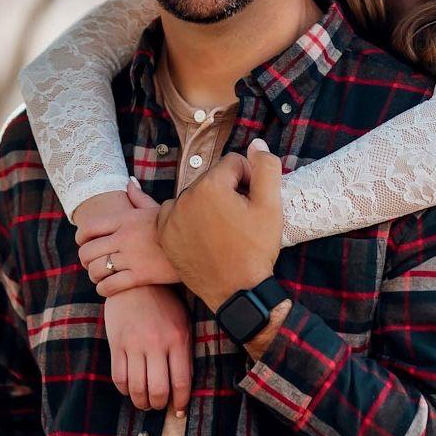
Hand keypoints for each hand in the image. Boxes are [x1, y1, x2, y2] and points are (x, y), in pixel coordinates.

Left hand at [77, 180, 179, 296]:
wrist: (199, 242)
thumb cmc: (176, 224)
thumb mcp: (156, 207)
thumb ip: (138, 197)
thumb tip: (129, 182)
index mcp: (125, 219)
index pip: (89, 227)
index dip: (80, 237)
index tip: (82, 243)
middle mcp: (124, 238)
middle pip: (88, 251)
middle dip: (85, 259)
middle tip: (90, 263)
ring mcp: (131, 258)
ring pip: (97, 270)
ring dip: (94, 275)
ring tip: (100, 276)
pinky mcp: (140, 276)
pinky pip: (110, 286)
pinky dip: (103, 289)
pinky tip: (107, 287)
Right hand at [103, 285, 192, 412]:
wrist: (134, 283)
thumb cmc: (163, 304)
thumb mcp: (182, 324)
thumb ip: (184, 353)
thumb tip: (184, 385)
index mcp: (177, 339)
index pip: (181, 381)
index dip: (181, 402)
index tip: (179, 410)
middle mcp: (156, 344)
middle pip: (158, 390)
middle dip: (159, 405)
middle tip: (159, 406)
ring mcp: (134, 345)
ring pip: (136, 388)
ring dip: (141, 402)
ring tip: (144, 402)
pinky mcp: (117, 344)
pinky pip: (119, 377)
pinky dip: (124, 390)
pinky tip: (129, 389)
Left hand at [158, 138, 284, 310]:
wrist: (236, 292)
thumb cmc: (255, 249)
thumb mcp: (270, 207)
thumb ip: (265, 169)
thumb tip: (256, 143)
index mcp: (211, 185)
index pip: (234, 164)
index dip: (250, 180)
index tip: (254, 203)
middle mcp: (185, 196)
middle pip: (213, 180)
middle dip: (228, 192)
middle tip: (241, 220)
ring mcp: (171, 217)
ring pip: (196, 196)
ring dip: (209, 205)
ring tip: (224, 230)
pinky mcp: (165, 235)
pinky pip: (178, 214)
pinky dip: (190, 219)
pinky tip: (205, 236)